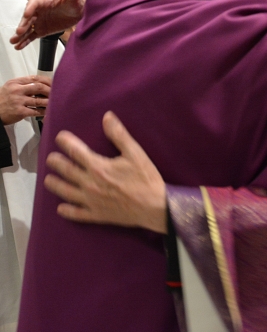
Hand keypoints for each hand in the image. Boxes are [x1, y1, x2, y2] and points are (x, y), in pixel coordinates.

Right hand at [0, 76, 51, 123]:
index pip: (35, 78)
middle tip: (56, 93)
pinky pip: (36, 111)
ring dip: (49, 101)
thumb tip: (40, 83)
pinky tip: (47, 111)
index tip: (52, 83)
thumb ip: (23, 84)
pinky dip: (43, 111)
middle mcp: (17, 91)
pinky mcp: (20, 112)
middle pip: (39, 87)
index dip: (46, 80)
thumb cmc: (3, 100)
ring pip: (39, 100)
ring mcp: (19, 101)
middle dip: (50, 90)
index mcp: (15, 83)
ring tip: (53, 102)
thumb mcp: (10, 87)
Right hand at [11, 0, 85, 49]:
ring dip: (20, 35)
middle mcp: (38, 11)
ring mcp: (39, 22)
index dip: (29, 9)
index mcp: (43, 1)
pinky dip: (25, 41)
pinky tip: (19, 47)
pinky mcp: (42, 30)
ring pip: (27, 28)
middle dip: (23, 24)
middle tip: (19, 31)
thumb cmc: (75, 2)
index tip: (27, 15)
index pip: (33, 4)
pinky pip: (32, 36)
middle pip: (28, 18)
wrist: (80, 13)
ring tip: (14, 41)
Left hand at [44, 111, 167, 233]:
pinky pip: (76, 213)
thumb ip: (119, 135)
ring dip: (55, 184)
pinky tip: (61, 208)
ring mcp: (91, 201)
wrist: (154, 206)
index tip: (60, 137)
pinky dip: (67, 210)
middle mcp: (89, 184)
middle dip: (56, 163)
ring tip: (48, 179)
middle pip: (66, 171)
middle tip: (51, 158)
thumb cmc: (145, 178)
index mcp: (98, 167)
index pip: (76, 151)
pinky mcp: (96, 215)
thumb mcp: (136, 153)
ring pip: (66, 192)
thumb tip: (107, 117)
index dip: (66, 142)